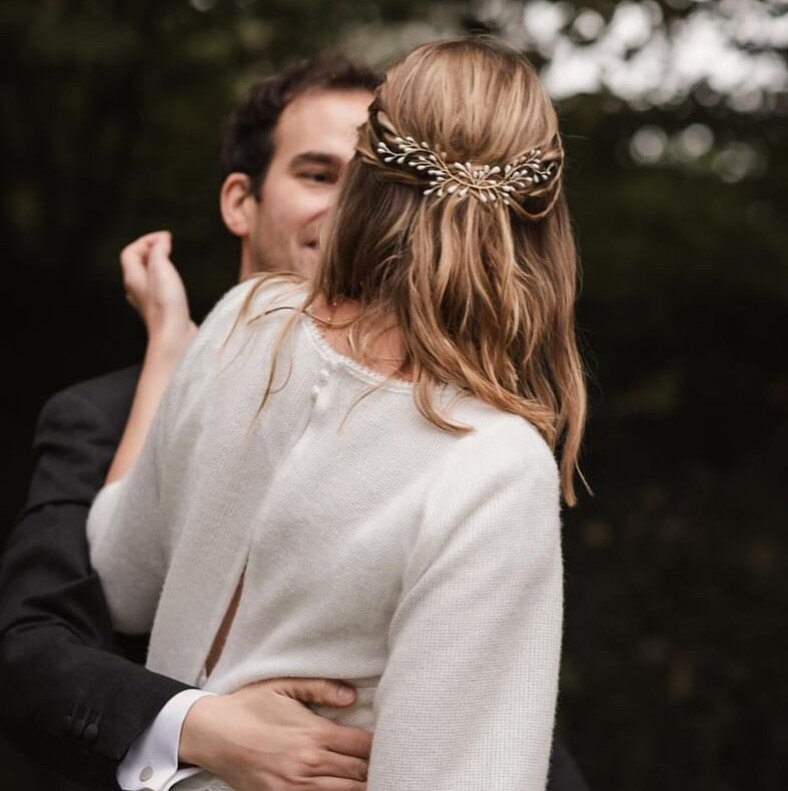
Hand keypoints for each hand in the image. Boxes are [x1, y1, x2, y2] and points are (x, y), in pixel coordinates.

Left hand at [120, 230, 195, 348]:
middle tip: (168, 246)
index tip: (165, 238)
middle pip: (137, 264)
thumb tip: (161, 240)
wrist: (174, 334)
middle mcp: (136, 289)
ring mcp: (147, 301)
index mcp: (132, 278)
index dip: (145, 241)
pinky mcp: (160, 310)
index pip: (130, 252)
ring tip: (172, 261)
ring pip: (147, 277)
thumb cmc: (166, 305)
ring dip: (158, 266)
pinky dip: (165, 279)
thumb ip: (158, 250)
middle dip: (151, 252)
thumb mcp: (161, 268)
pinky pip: (157, 289)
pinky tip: (176, 282)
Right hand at [180, 677, 370, 790]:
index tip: (389, 740)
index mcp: (315, 733)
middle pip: (359, 773)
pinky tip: (343, 788)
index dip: (379, 745)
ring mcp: (295, 787)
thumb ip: (321, 688)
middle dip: (374, 768)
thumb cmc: (250, 705)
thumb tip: (353, 696)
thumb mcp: (284, 686)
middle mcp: (309, 763)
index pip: (362, 745)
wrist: (212, 733)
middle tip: (388, 760)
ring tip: (372, 777)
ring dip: (359, 785)